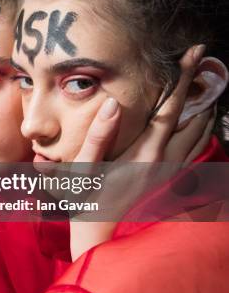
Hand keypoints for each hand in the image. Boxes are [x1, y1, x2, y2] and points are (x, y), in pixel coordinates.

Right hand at [69, 44, 209, 258]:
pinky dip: (201, 131)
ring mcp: (167, 172)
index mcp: (144, 153)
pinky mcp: (165, 180)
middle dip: (198, 88)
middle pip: (190, 117)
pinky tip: (198, 125)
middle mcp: (162, 161)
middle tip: (205, 63)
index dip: (182, 78)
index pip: (169, 107)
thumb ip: (98, 135)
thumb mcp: (84, 169)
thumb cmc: (86, 204)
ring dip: (203, 109)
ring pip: (198, 135)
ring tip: (207, 88)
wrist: (99, 239)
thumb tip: (114, 104)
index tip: (195, 54)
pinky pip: (193, 151)